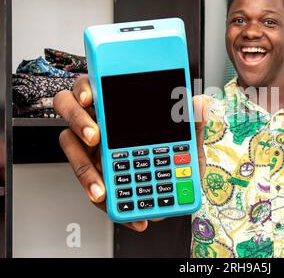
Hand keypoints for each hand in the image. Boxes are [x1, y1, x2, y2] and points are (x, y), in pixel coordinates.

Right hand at [54, 75, 209, 230]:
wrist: (176, 193)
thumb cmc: (175, 159)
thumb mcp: (188, 143)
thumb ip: (191, 123)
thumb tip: (199, 103)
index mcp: (119, 107)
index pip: (94, 87)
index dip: (84, 88)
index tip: (89, 96)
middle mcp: (100, 122)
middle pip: (70, 109)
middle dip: (78, 120)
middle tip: (94, 136)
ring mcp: (92, 148)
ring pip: (72, 150)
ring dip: (85, 170)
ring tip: (102, 189)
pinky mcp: (94, 174)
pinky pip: (89, 184)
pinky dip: (104, 199)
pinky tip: (120, 209)